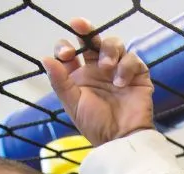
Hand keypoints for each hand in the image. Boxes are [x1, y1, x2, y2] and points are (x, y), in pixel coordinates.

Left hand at [41, 18, 154, 145]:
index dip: (65, 47)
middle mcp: (99, 68)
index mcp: (80, 74)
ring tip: (106, 68)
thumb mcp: (73, 104)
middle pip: (93, 39)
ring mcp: (119, 69)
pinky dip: (126, 67)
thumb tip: (45, 58)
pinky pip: (133, 59)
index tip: (66, 55)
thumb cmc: (95, 125)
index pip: (70, 51)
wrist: (121, 139)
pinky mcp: (138, 75)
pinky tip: (121, 83)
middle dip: (86, 29)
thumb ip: (60, 81)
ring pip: (115, 43)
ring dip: (108, 51)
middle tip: (80, 25)